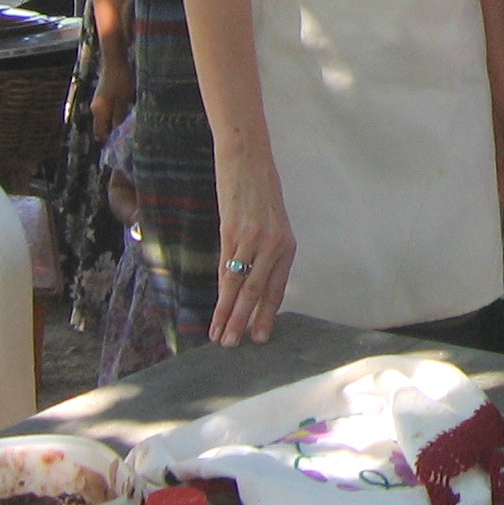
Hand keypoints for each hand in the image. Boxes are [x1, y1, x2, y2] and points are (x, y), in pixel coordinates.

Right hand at [90, 66, 132, 144]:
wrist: (114, 60)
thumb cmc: (120, 79)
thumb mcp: (123, 100)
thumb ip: (119, 117)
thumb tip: (118, 132)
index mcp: (99, 111)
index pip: (100, 133)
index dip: (111, 140)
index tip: (124, 141)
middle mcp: (95, 108)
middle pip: (102, 127)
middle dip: (113, 132)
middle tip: (128, 133)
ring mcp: (97, 102)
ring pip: (105, 119)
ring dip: (115, 122)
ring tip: (129, 122)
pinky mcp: (102, 96)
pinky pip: (107, 111)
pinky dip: (115, 114)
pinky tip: (126, 110)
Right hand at [209, 142, 296, 346]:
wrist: (247, 157)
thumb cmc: (258, 190)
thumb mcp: (270, 222)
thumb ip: (264, 250)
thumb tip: (251, 279)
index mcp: (287, 245)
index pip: (277, 288)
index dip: (267, 314)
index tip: (259, 336)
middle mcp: (275, 245)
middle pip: (259, 292)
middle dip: (248, 322)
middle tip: (238, 347)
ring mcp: (254, 240)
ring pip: (242, 287)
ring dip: (231, 316)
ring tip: (222, 339)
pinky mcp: (234, 233)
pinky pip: (227, 270)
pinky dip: (221, 295)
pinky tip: (216, 310)